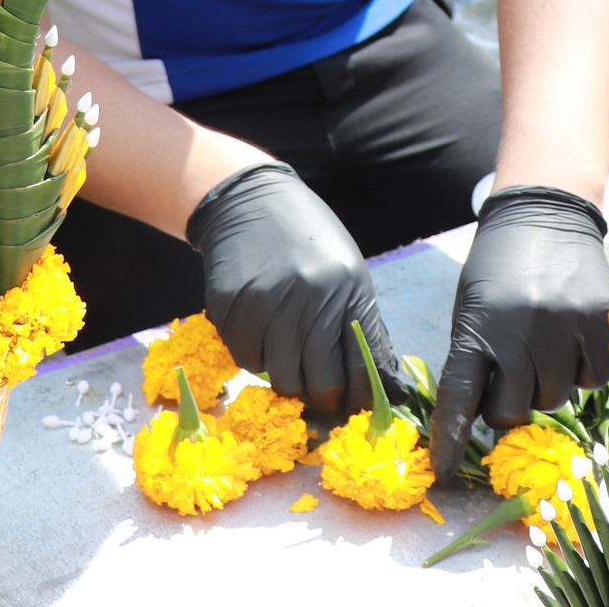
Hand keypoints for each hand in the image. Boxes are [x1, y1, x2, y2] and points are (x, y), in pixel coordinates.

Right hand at [187, 162, 400, 414]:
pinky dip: (254, 355)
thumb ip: (360, 323)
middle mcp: (309, 297)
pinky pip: (245, 358)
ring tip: (287, 352)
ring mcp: (267, 302)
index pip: (358, 367)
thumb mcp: (347, 270)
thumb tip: (378, 381)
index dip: (356, 397)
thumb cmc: (307, 237)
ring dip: (285, 374)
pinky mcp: (231, 305)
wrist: (250, 200)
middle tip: (317, 392)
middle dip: (321, 395)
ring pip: (279, 376)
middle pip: (319, 381)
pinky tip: (260, 331)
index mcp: (347, 288)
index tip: (352, 407)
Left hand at [429, 186, 608, 477]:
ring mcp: (565, 325)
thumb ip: (475, 357)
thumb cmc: (499, 267)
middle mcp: (521, 329)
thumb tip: (481, 417)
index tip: (442, 470)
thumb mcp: (471, 307)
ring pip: (555, 398)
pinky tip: (571, 341)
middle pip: (513, 409)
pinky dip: (582, 370)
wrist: (544, 213)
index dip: (450, 437)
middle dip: (507, 403)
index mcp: (478, 325)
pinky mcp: (601, 320)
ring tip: (541, 345)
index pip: (460, 396)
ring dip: (545, 384)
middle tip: (510, 373)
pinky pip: (593, 379)